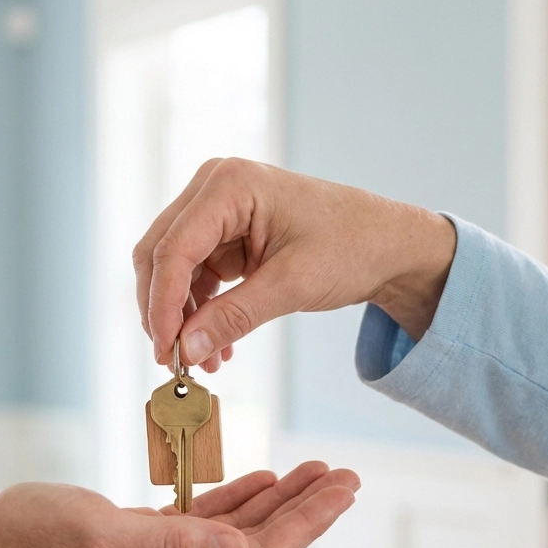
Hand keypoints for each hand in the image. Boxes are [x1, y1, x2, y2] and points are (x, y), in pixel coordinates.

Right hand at [0, 461, 358, 547]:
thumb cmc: (28, 537)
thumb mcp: (98, 534)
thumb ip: (172, 542)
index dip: (305, 522)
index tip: (342, 488)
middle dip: (304, 511)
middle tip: (345, 475)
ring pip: (235, 535)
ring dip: (276, 504)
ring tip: (313, 472)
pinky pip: (203, 526)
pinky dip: (234, 503)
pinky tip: (256, 482)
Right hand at [133, 158, 456, 370]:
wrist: (387, 245)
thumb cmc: (352, 246)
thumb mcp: (292, 285)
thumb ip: (234, 317)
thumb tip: (186, 350)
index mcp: (229, 185)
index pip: (173, 249)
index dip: (162, 304)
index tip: (165, 350)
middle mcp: (214, 190)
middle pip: (160, 256)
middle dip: (164, 312)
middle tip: (173, 361)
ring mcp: (216, 212)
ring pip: (171, 271)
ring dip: (181, 318)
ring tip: (202, 363)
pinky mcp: (224, 238)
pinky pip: (194, 279)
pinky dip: (199, 314)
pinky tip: (216, 347)